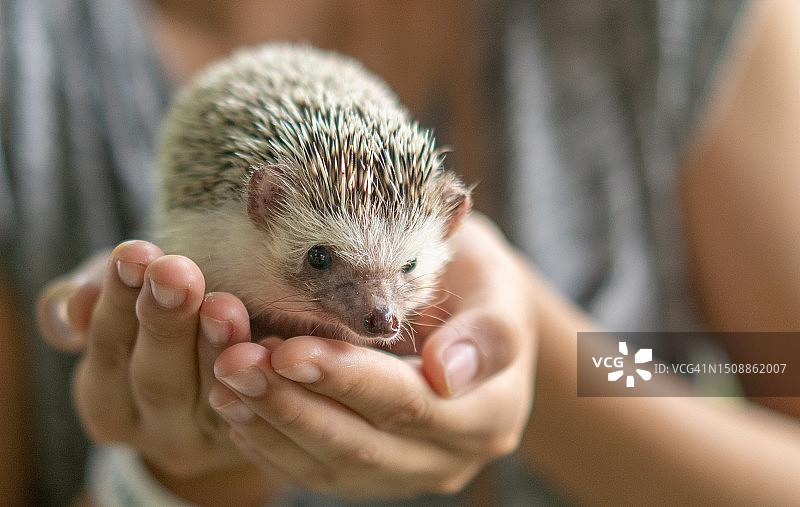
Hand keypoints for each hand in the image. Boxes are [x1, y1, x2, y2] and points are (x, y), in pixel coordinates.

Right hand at [36, 241, 280, 504]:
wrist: (218, 380)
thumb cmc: (159, 323)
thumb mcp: (118, 309)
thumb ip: (86, 306)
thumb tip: (75, 306)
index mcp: (108, 402)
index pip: (108, 348)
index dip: (119, 300)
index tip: (134, 252)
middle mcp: (153, 430)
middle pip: (156, 379)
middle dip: (166, 322)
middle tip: (176, 273)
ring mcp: (207, 439)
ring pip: (210, 396)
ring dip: (217, 347)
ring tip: (223, 306)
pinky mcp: (254, 438)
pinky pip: (259, 410)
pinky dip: (264, 375)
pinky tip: (271, 343)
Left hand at [209, 214, 536, 498]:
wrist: (474, 311)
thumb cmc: (481, 283)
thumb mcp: (496, 286)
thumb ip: (486, 331)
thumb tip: (445, 374)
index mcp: (490, 411)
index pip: (409, 402)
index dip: (346, 380)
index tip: (287, 350)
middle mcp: (451, 455)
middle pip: (364, 445)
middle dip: (293, 404)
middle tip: (234, 364)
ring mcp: (411, 471)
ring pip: (333, 466)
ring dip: (273, 425)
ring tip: (224, 381)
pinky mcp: (375, 472)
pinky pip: (319, 471)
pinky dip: (273, 443)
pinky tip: (235, 408)